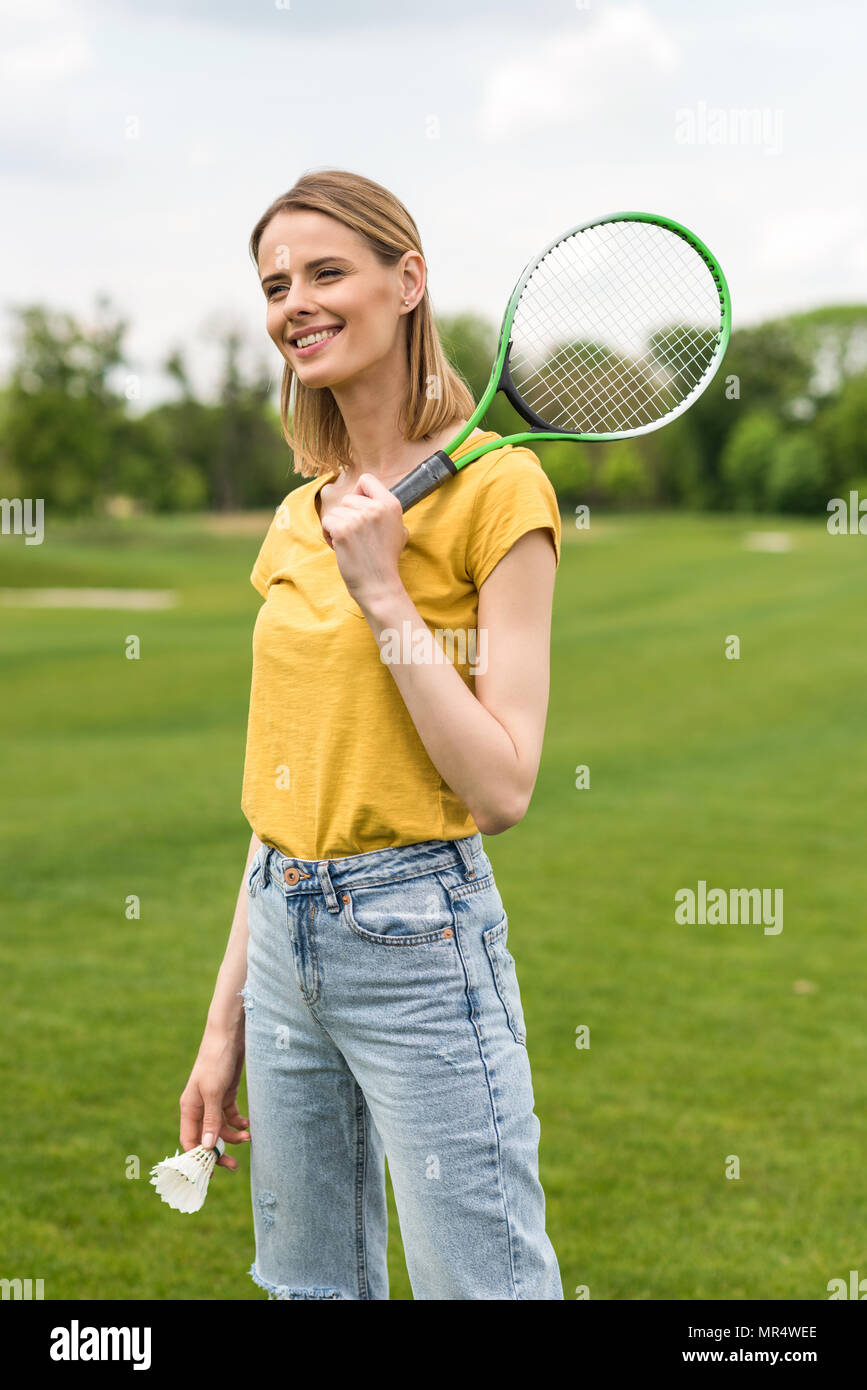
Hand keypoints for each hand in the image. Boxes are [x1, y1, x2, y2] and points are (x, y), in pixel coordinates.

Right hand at [179, 1031, 249, 1171]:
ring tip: (249, 1137)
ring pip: (221, 1129)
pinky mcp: (226, 1094)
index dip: (198, 1159)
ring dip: (233, 1137)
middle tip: (234, 1166)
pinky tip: (248, 1124)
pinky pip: (230, 1116)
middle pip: (206, 1138)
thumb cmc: (216, 1060)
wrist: (230, 1035)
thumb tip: (208, 1147)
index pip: (189, 1141)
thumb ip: (211, 1120)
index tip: (211, 1173)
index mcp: (189, 1108)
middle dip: (219, 1152)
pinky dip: (239, 1122)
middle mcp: (199, 1107)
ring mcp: (213, 1101)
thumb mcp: (213, 1091)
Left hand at [320, 472, 408, 605]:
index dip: (360, 493)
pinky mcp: (343, 530)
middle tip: (357, 536)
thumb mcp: (398, 531)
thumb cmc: (385, 560)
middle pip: (348, 498)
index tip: (360, 508)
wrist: (378, 585)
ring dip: (337, 526)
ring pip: (335, 511)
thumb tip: (372, 497)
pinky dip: (329, 535)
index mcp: (391, 504)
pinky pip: (327, 522)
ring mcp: (358, 518)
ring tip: (350, 544)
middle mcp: (376, 508)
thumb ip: (386, 511)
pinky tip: (340, 547)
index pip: (367, 480)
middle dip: (347, 515)